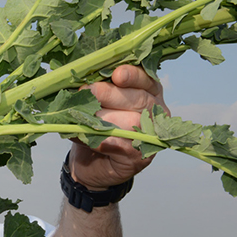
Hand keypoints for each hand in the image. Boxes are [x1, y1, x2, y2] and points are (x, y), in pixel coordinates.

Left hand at [70, 65, 168, 189]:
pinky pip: (122, 146)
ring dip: (103, 118)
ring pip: (132, 122)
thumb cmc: (96, 124)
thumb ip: (97, 90)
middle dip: (110, 94)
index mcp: (148, 92)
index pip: (145, 80)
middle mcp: (155, 112)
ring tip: (81, 116)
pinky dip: (102, 140)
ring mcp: (151, 135)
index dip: (132, 75)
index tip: (116, 75)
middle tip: (87, 91)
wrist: (91, 161)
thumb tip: (82, 83)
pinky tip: (86, 136)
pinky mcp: (140, 156)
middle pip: (140, 99)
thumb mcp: (97, 102)